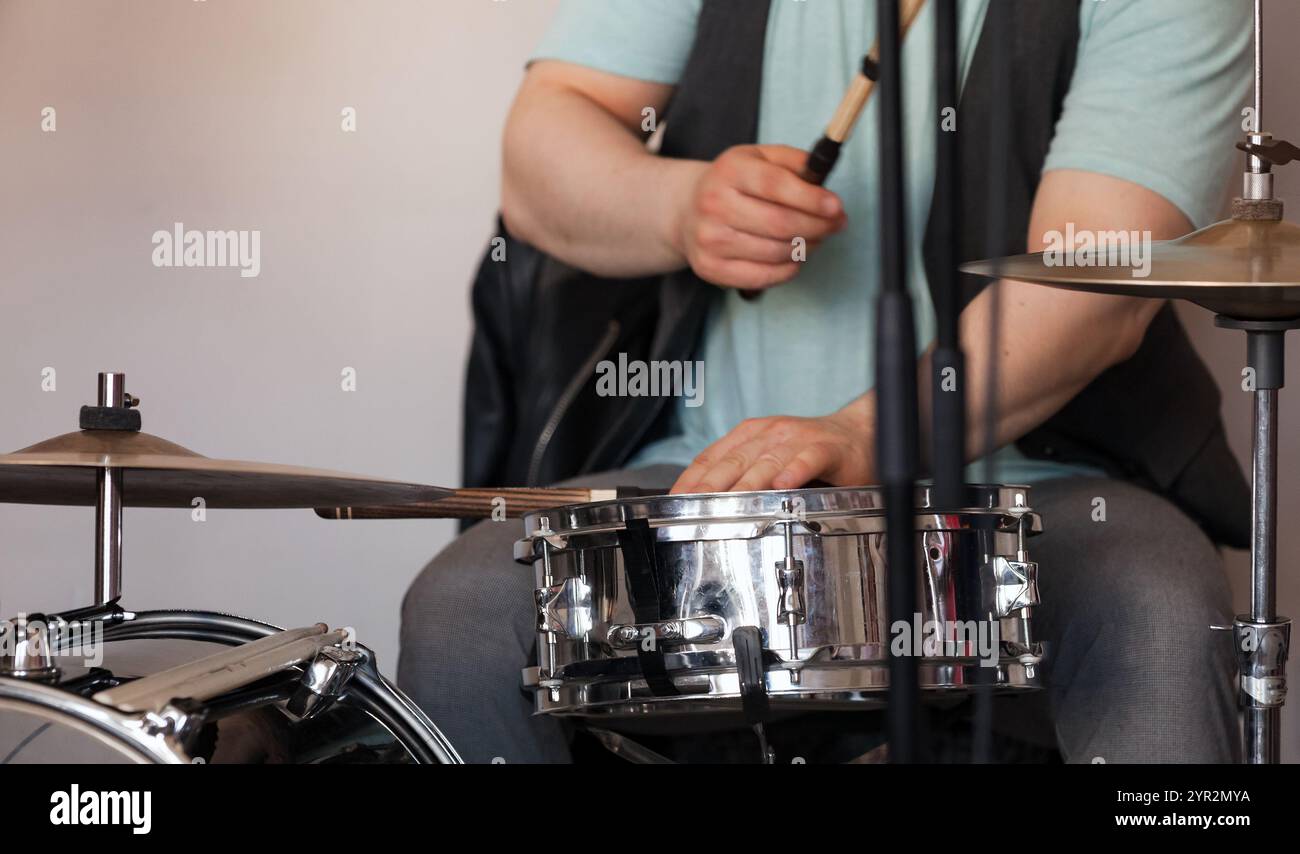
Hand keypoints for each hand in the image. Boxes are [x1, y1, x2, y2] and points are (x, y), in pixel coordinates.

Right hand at [670, 145, 845, 290]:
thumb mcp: (759, 158)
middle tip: (835, 225)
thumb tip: (824, 182)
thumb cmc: (734, 183)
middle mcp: (714, 204)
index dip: (812, 199)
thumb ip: (794, 162)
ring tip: (816, 239)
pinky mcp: (710, 268)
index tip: (836, 207)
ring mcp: (710, 240)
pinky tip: (794, 257)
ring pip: (776, 253)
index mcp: (730, 170)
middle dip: (818, 227)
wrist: (687, 210)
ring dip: (807, 248)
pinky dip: (788, 270)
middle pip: (781, 224)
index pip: (777, 186)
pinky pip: (763, 276)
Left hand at [670, 404, 874, 494]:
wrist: (860, 433)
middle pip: (733, 461)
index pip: (712, 457)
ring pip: (766, 462)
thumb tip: (704, 501)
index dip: (691, 479)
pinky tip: (783, 485)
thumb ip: (741, 474)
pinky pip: (807, 460)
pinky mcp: (826, 449)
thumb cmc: (810, 451)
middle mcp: (770, 434)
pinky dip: (794, 471)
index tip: (673, 501)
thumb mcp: (769, 457)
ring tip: (731, 503)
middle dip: (709, 486)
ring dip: (747, 483)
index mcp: (750, 436)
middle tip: (692, 507)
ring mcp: (798, 439)